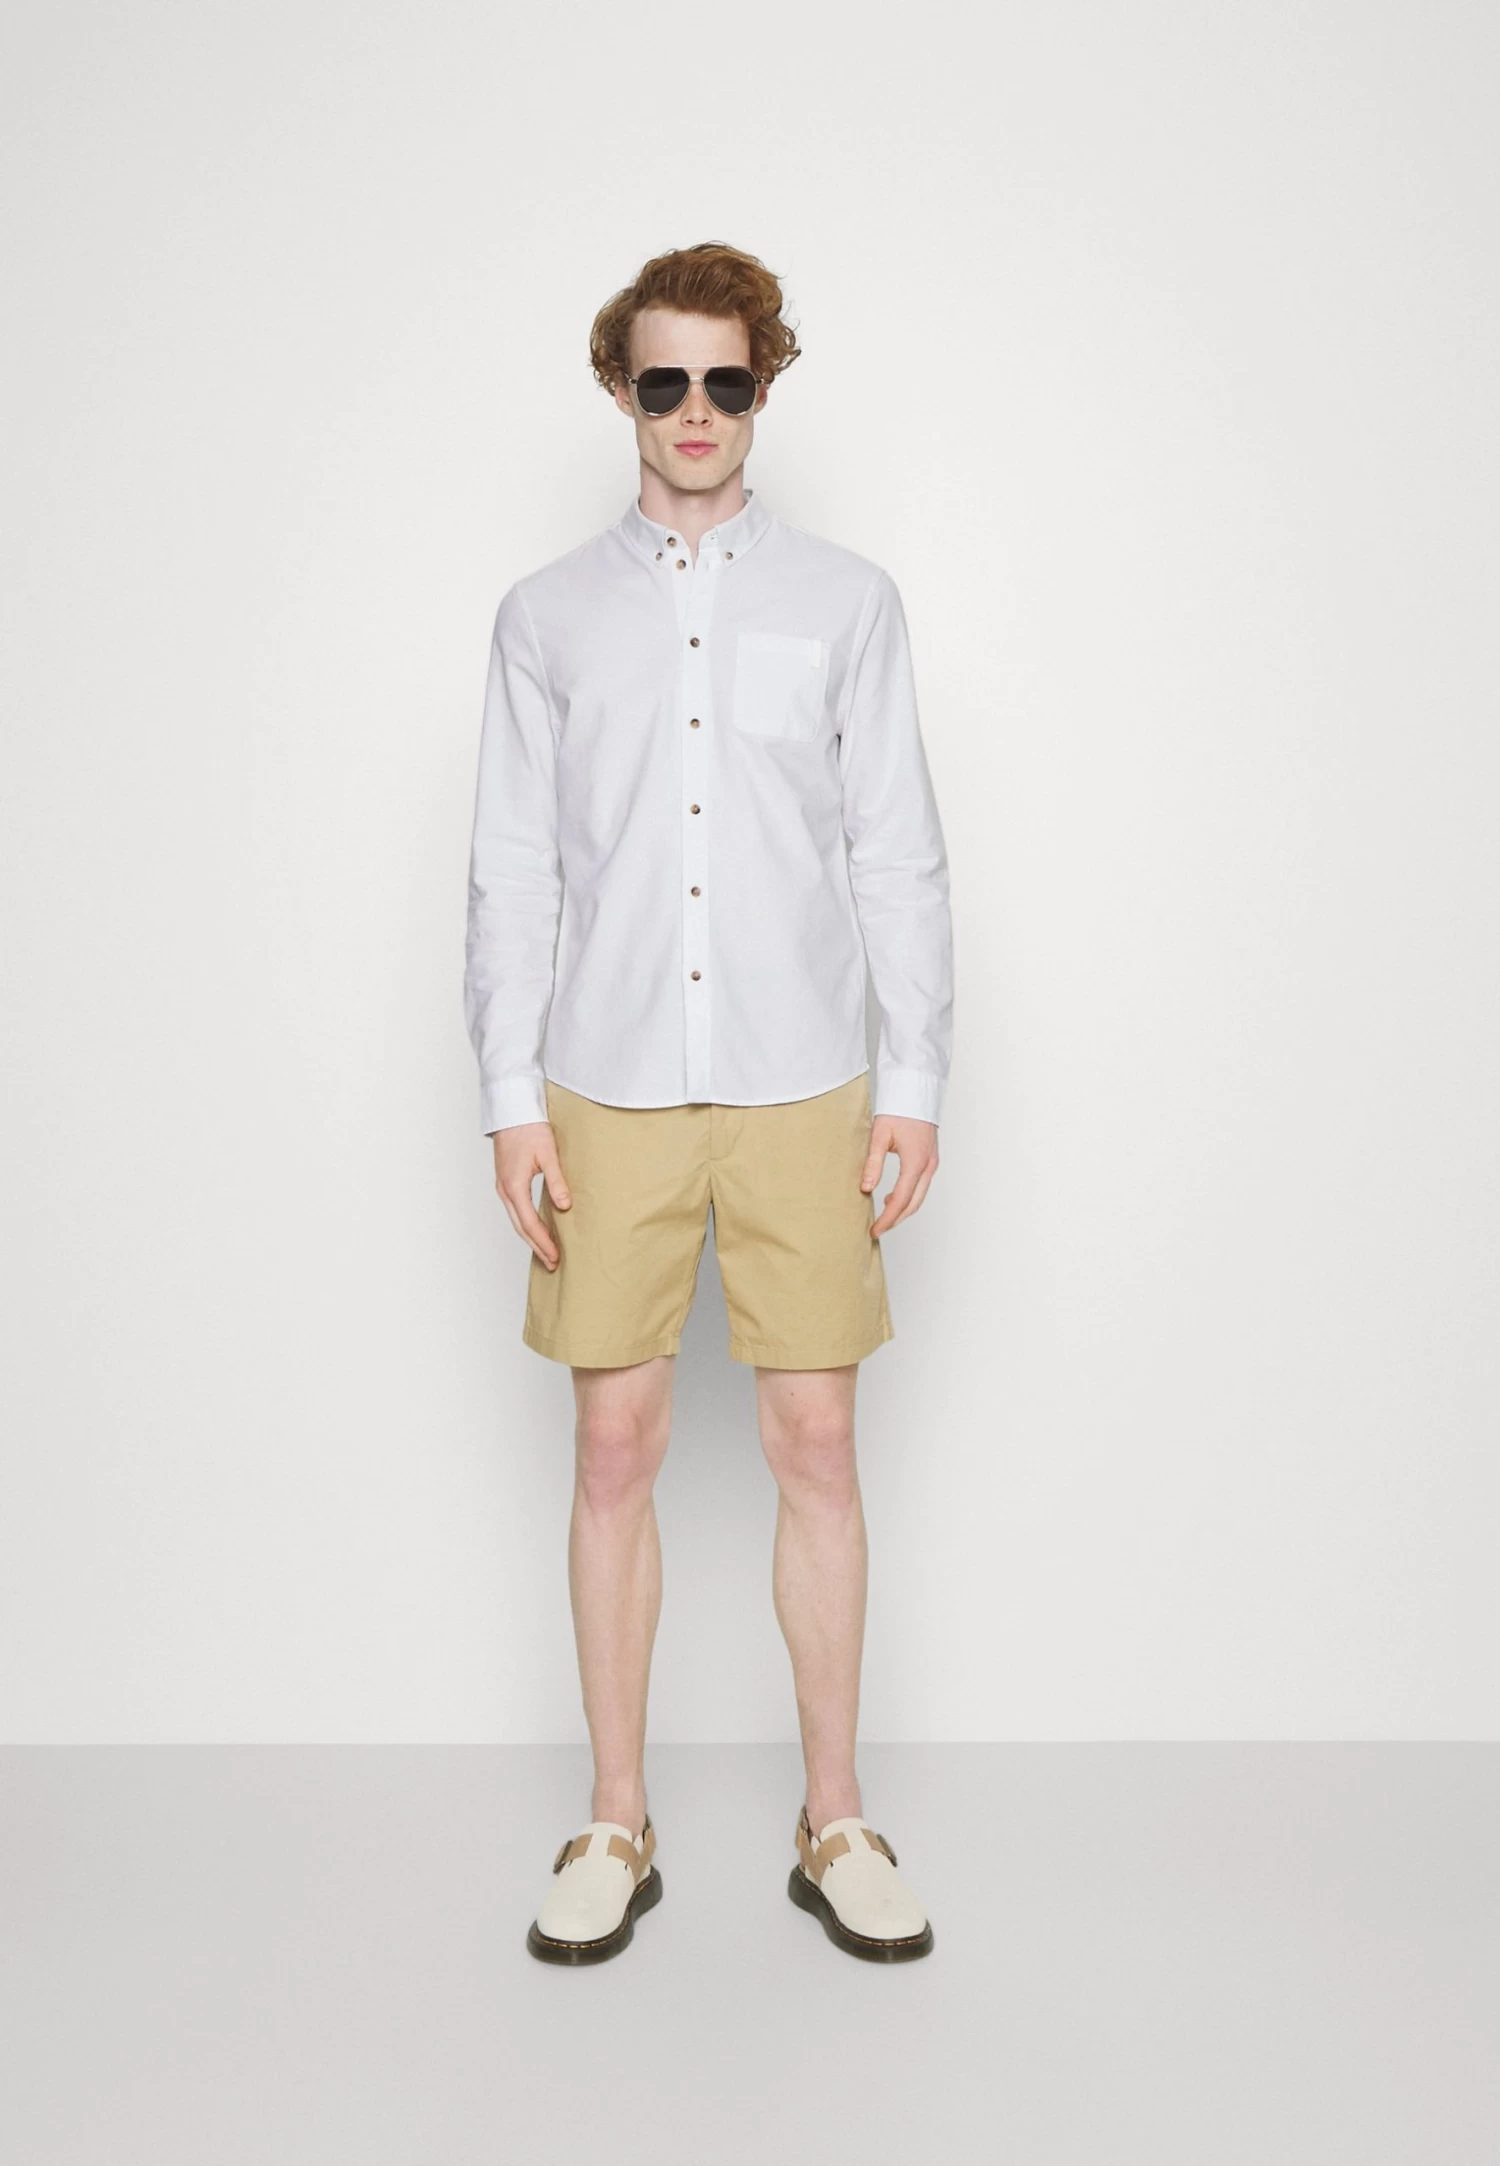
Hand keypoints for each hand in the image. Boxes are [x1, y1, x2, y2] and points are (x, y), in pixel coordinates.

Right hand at [492, 1121, 571, 1269]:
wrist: (512, 1109)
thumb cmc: (529, 1127)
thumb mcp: (547, 1153)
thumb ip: (556, 1180)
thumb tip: (564, 1206)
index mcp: (514, 1186)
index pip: (530, 1223)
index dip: (543, 1242)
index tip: (556, 1257)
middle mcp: (505, 1190)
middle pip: (521, 1227)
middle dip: (537, 1246)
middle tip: (553, 1263)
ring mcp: (503, 1186)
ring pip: (517, 1220)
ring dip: (531, 1237)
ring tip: (547, 1252)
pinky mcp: (506, 1181)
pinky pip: (516, 1210)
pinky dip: (526, 1224)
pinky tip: (538, 1228)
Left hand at [860, 1113, 938, 1235]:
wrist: (916, 1089)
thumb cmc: (898, 1108)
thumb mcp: (880, 1135)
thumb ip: (873, 1163)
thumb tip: (865, 1188)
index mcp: (916, 1161)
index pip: (901, 1200)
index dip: (888, 1218)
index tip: (875, 1230)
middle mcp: (928, 1165)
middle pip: (914, 1203)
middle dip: (896, 1220)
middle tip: (878, 1230)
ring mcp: (932, 1162)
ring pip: (919, 1196)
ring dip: (903, 1209)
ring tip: (883, 1216)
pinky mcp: (930, 1158)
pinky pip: (921, 1185)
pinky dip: (908, 1197)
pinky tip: (893, 1196)